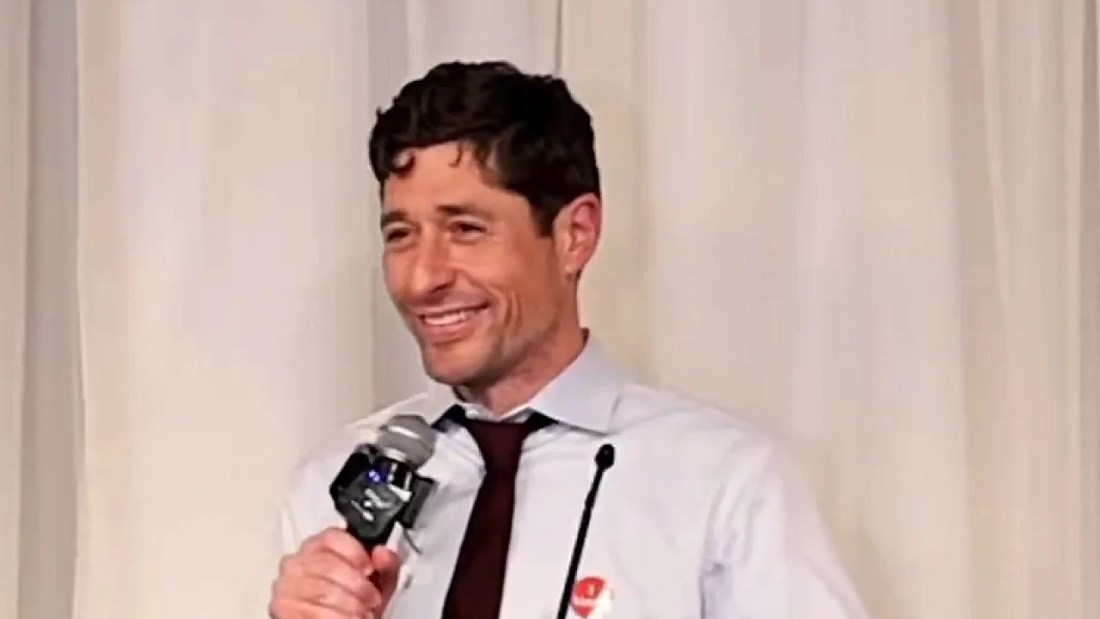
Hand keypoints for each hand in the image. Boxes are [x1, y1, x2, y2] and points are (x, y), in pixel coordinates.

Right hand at [269, 527, 401, 617]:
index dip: (355, 552)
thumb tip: (382, 553)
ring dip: (349, 606)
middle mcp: (297, 562)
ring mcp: (286, 585)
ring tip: (362, 613)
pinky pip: (311, 612)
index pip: (331, 537)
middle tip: (372, 599)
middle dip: (357, 586)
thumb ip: (385, 564)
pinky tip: (349, 618)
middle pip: (329, 566)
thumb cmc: (354, 601)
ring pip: (322, 592)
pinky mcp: (283, 608)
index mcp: (317, 546)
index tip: (369, 568)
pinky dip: (337, 618)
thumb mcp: (376, 581)